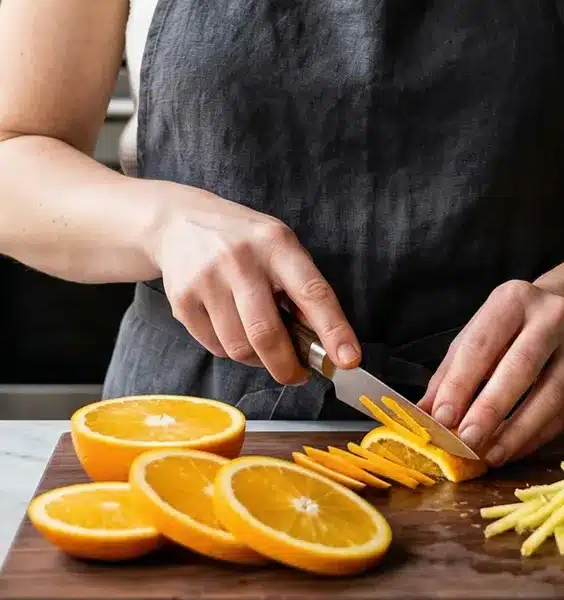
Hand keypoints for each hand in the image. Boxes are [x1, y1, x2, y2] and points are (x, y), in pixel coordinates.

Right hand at [149, 185, 359, 384]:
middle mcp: (240, 260)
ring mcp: (207, 279)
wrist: (178, 223)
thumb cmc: (244, 242)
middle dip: (287, 367)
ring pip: (239, 348)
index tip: (348, 360)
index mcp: (277, 245)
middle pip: (267, 334)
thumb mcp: (281, 248)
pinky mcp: (182, 300)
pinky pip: (215, 347)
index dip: (334, 331)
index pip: (312, 293)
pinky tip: (234, 331)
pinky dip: (231, 351)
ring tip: (263, 348)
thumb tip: (325, 342)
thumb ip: (302, 290)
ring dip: (258, 360)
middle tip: (298, 376)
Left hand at [418, 280, 563, 465]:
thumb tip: (424, 413)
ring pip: (549, 396)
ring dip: (517, 431)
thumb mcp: (481, 333)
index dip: (460, 384)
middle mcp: (552, 316)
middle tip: (466, 441)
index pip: (482, 345)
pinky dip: (537, 436)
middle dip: (490, 410)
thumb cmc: (518, 324)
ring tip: (490, 454)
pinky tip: (515, 449)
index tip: (442, 418)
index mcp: (513, 300)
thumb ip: (452, 372)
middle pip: (520, 368)